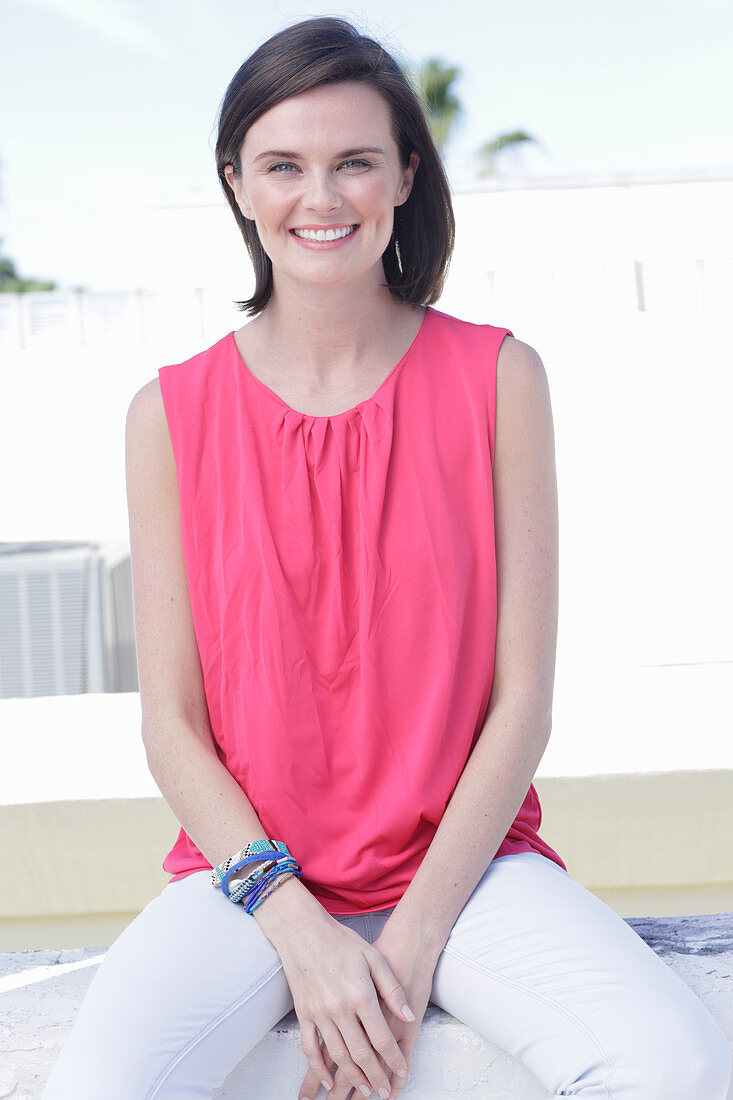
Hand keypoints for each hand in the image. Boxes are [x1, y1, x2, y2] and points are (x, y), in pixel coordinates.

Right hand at [297, 924, 437, 1098]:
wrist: (303, 930)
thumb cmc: (340, 941)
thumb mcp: (374, 957)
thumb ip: (392, 988)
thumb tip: (406, 1015)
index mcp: (360, 994)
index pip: (382, 1037)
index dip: (394, 1059)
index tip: (401, 1071)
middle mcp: (339, 1008)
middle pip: (361, 1053)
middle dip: (375, 1076)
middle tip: (384, 1091)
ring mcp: (319, 1013)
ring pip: (338, 1055)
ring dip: (352, 1076)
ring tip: (364, 1089)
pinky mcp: (303, 1013)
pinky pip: (310, 1048)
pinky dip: (319, 1068)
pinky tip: (328, 1079)